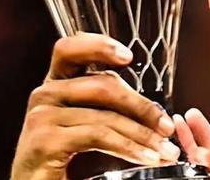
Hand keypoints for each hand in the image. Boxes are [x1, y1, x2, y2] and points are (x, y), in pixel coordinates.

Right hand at [11, 33, 179, 179]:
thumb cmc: (64, 163)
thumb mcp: (89, 126)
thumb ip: (109, 108)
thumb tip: (154, 112)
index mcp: (56, 85)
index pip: (70, 49)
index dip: (99, 46)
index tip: (127, 57)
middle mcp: (45, 95)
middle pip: (102, 84)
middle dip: (142, 106)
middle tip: (167, 126)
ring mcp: (41, 116)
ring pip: (106, 115)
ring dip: (142, 134)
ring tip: (164, 150)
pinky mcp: (44, 140)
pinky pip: (99, 135)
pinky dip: (129, 147)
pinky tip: (146, 157)